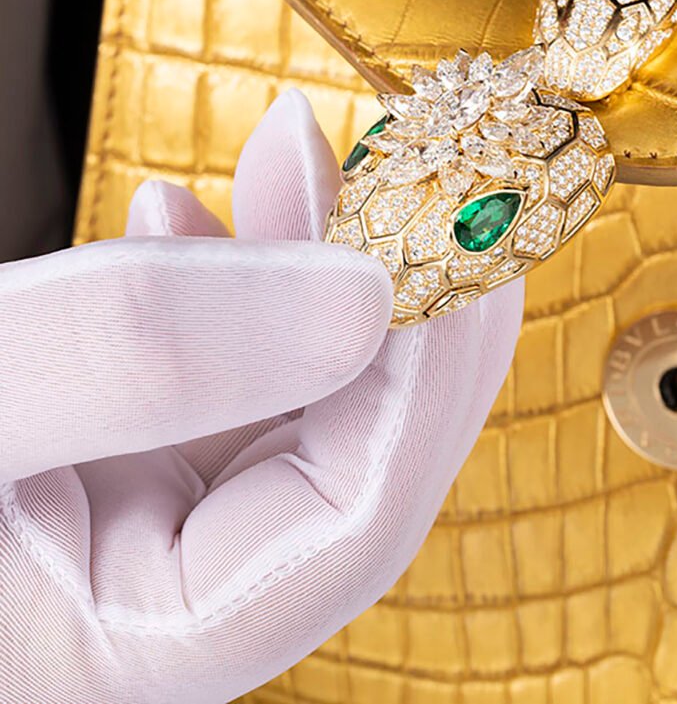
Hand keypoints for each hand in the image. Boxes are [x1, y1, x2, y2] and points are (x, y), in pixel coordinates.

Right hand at [0, 90, 522, 703]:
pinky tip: (184, 208)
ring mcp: (125, 524)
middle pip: (340, 452)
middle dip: (390, 304)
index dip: (428, 373)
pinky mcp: (89, 457)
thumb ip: (141, 357)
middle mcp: (156, 596)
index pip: (354, 518)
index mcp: (143, 649)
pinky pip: (197, 373)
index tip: (462, 237)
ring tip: (301, 152)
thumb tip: (359, 296)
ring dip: (302, 268)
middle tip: (420, 173)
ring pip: (275, 397)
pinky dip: (212, 281)